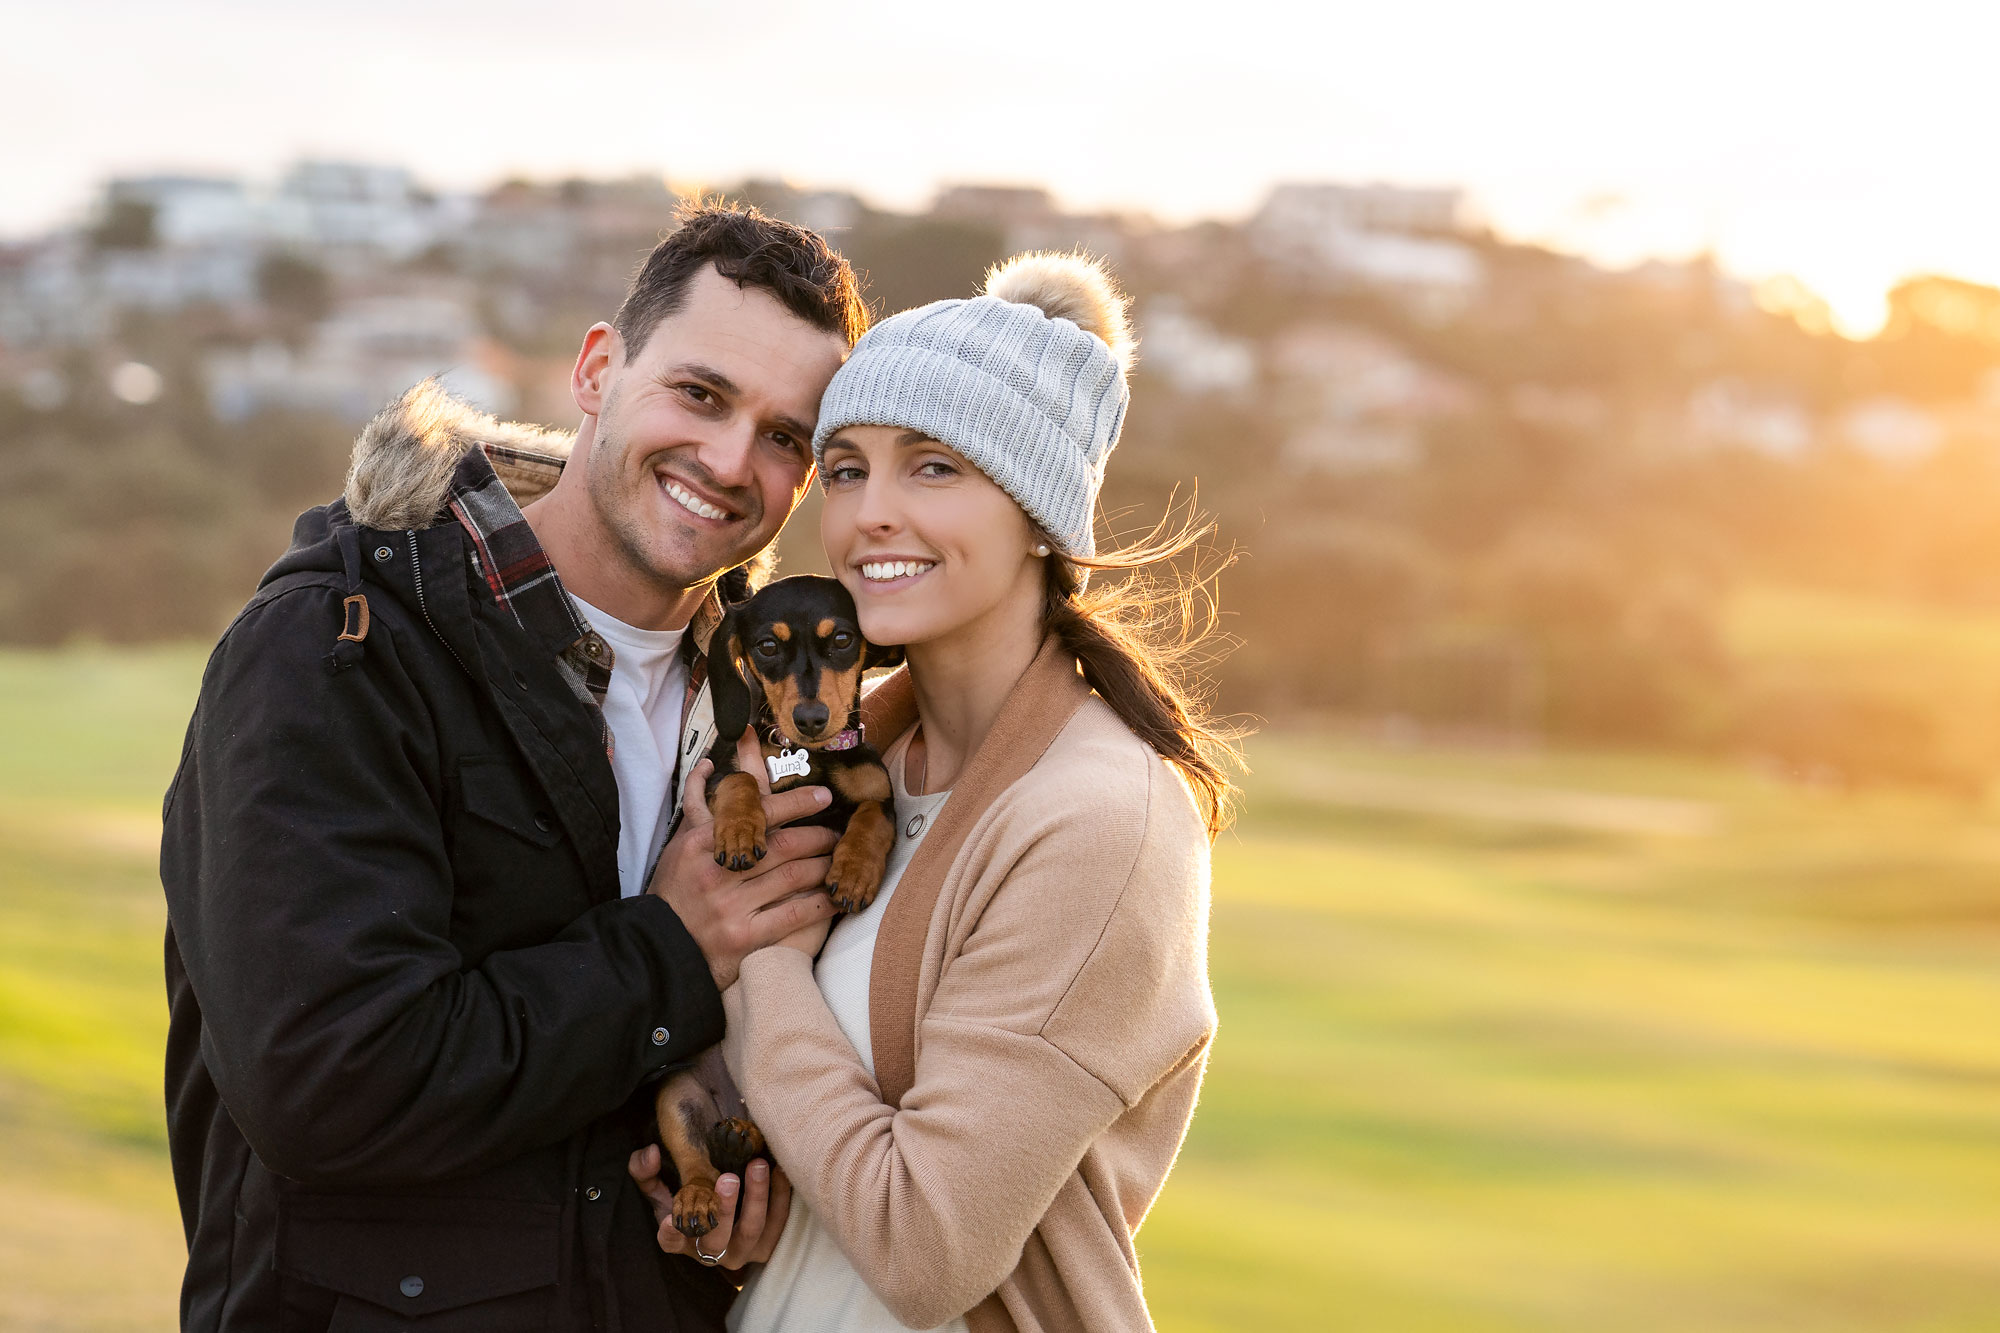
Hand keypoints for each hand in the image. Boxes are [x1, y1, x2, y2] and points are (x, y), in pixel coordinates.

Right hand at [627, 1144, 791, 1268]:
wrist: (730, 1204)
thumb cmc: (692, 1194)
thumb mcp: (663, 1183)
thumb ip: (646, 1170)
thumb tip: (649, 1154)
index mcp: (682, 1239)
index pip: (671, 1242)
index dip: (670, 1234)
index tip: (670, 1219)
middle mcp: (711, 1252)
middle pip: (717, 1239)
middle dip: (724, 1209)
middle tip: (728, 1178)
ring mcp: (741, 1250)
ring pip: (752, 1231)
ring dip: (757, 1198)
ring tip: (758, 1166)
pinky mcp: (767, 1243)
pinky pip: (778, 1225)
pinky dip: (781, 1197)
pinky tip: (778, 1169)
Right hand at [650, 759, 836, 990]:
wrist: (661, 946)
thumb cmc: (675, 890)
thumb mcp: (679, 844)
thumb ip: (698, 806)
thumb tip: (710, 765)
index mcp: (702, 843)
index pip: (758, 815)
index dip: (796, 803)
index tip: (823, 796)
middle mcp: (717, 871)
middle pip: (782, 845)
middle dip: (818, 837)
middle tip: (839, 834)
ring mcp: (731, 905)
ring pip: (793, 876)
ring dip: (822, 866)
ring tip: (839, 860)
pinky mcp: (745, 936)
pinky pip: (794, 914)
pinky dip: (820, 904)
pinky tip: (836, 897)